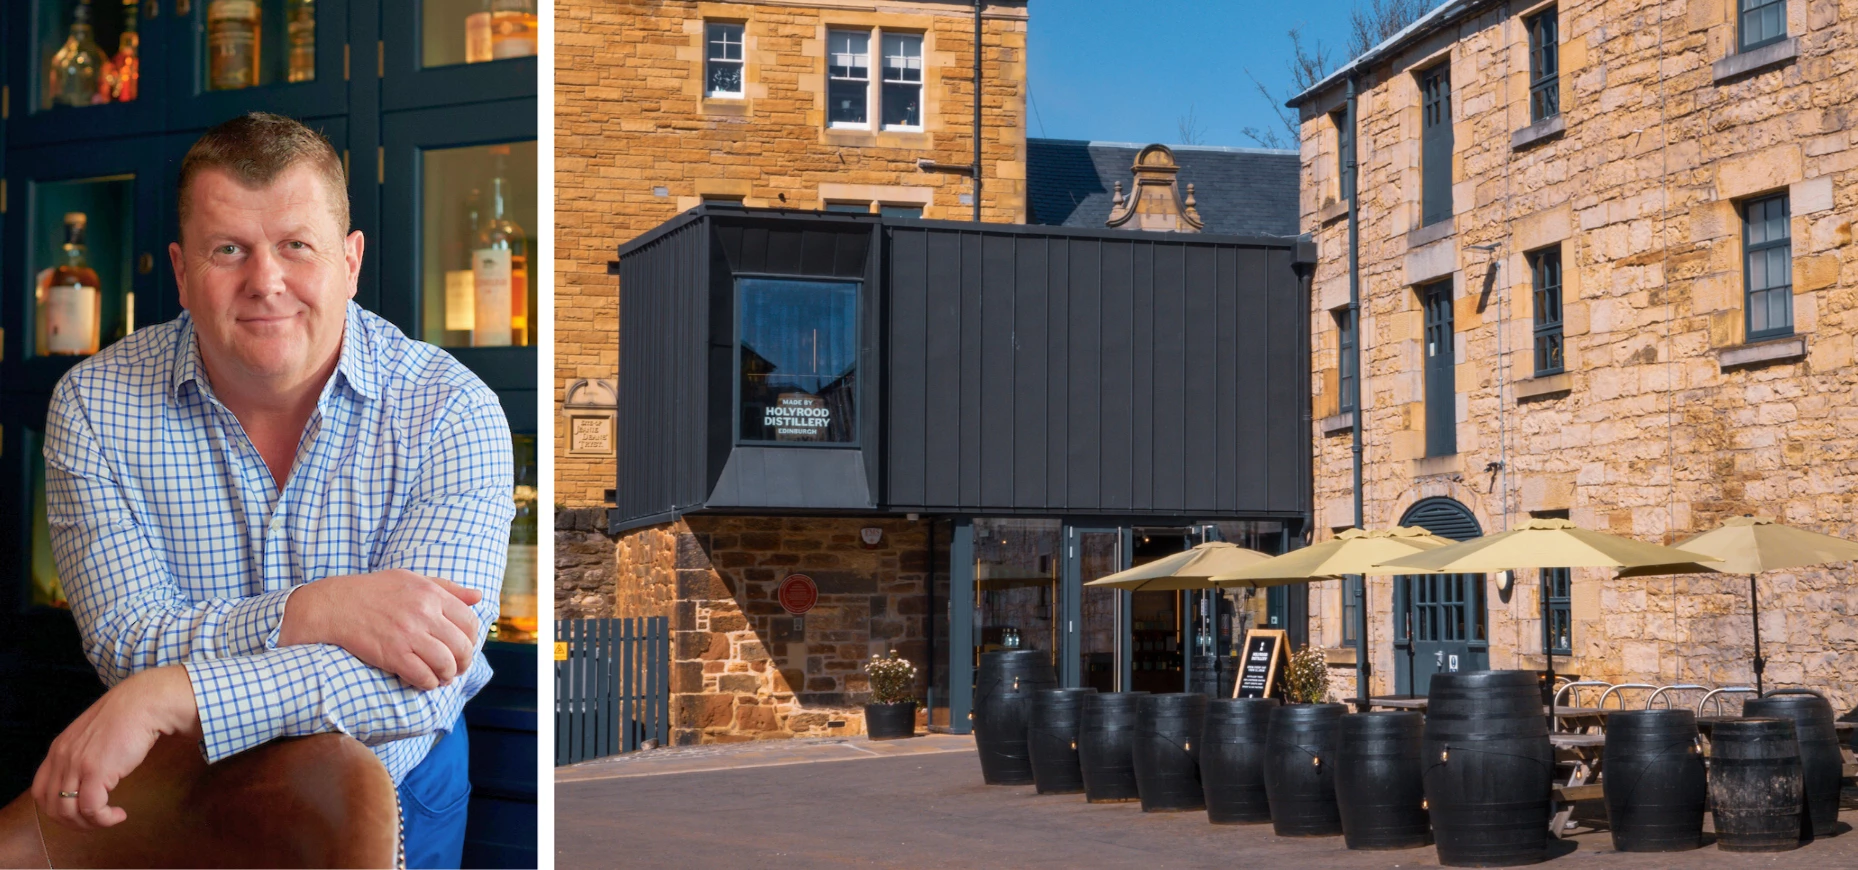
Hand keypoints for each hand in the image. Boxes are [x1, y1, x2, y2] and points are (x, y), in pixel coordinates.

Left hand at [32, 665, 199, 829]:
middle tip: (94, 822)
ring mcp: (77, 766)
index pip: (40, 792)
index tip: (79, 812)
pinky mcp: (96, 772)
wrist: (143, 703)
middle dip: (72, 822)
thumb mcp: (92, 736)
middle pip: (52, 807)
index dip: (56, 809)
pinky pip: (92, 809)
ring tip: (109, 819)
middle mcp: (61, 759)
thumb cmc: (126, 717)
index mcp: (58, 750)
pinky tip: (119, 815)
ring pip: (69, 812)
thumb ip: (81, 753)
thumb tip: (87, 776)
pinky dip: (104, 819)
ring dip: (89, 824)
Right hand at [279, 569, 483, 689]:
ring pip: (446, 664)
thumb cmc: (375, 591)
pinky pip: (423, 676)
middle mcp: (424, 614)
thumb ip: (448, 588)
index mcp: (431, 594)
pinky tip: (425, 681)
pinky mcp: (392, 655)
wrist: (334, 604)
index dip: (472, 639)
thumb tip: (479, 596)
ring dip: (448, 675)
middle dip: (464, 662)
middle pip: (462, 646)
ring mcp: (408, 635)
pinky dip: (429, 683)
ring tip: (443, 676)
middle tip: (458, 668)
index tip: (465, 647)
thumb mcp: (412, 579)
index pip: (469, 621)